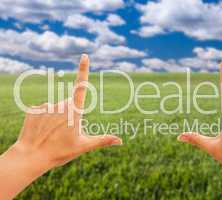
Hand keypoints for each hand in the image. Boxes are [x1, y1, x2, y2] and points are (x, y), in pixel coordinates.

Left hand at [0, 54, 121, 199]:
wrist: (30, 157)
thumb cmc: (59, 152)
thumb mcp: (83, 146)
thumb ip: (102, 140)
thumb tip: (120, 141)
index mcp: (74, 111)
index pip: (81, 86)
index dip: (83, 70)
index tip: (84, 56)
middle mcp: (60, 104)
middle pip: (69, 105)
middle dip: (70, 116)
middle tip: (64, 133)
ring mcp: (46, 106)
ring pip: (56, 108)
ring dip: (56, 118)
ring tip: (51, 134)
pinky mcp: (33, 109)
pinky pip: (43, 111)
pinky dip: (44, 119)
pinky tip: (41, 131)